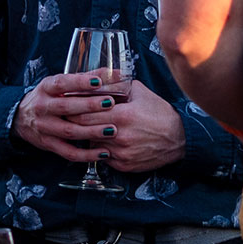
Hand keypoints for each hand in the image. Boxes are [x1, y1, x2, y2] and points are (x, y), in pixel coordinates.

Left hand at [14, 72, 185, 172]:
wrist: (179, 139)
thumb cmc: (159, 113)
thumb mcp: (140, 92)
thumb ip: (117, 85)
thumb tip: (97, 77)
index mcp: (121, 115)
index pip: (86, 112)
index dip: (73, 107)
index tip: (65, 102)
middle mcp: (119, 136)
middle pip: (84, 129)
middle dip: (73, 122)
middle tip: (63, 115)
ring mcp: (120, 153)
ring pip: (91, 145)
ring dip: (85, 137)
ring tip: (78, 129)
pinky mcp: (123, 165)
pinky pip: (102, 158)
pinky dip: (98, 150)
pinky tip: (98, 141)